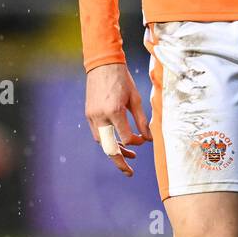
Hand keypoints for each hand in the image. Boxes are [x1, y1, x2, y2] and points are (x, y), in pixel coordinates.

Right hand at [85, 62, 150, 176]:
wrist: (103, 64)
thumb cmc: (122, 79)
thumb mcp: (135, 98)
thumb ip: (142, 120)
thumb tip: (149, 138)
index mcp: (114, 111)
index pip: (126, 138)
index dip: (137, 143)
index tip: (144, 140)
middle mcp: (100, 116)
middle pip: (109, 148)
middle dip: (120, 163)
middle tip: (130, 173)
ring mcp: (92, 116)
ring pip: (102, 142)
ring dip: (114, 150)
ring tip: (128, 155)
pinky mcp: (88, 114)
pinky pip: (98, 133)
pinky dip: (108, 139)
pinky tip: (118, 140)